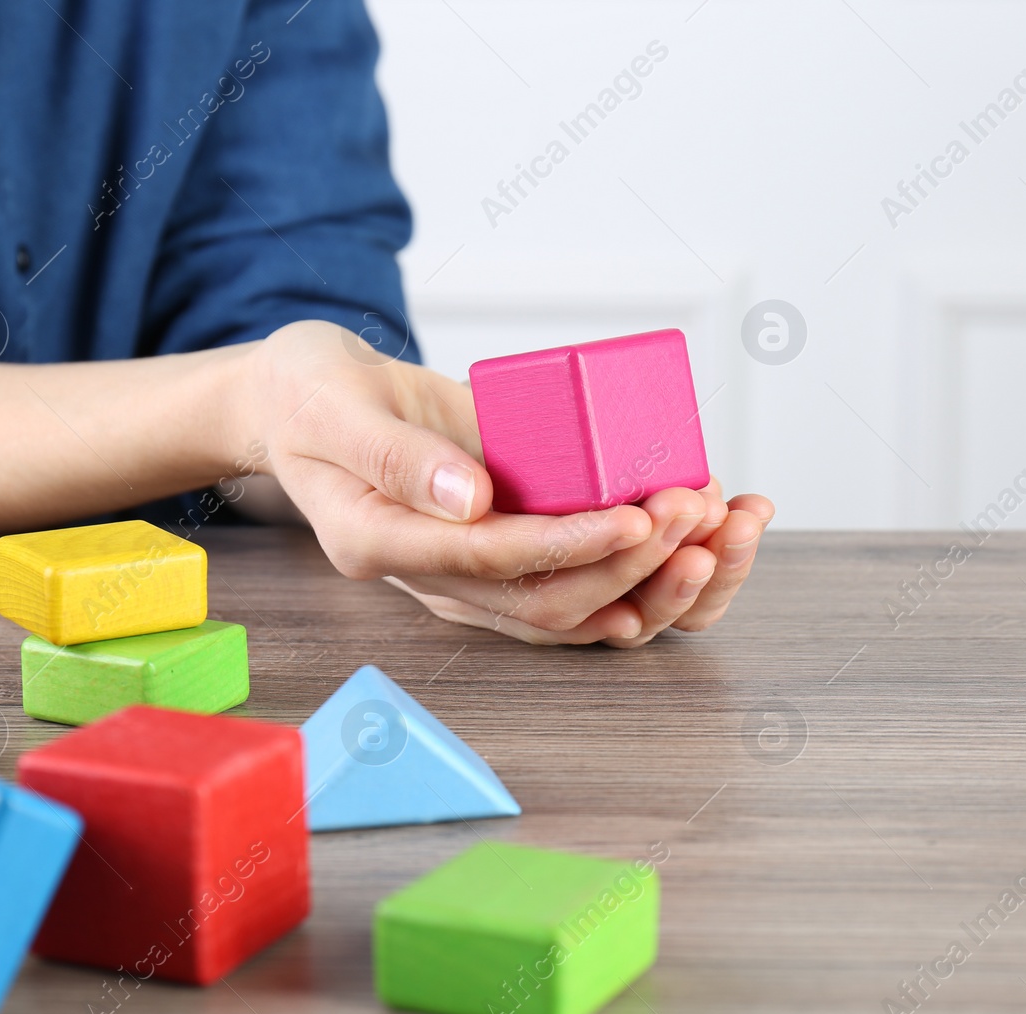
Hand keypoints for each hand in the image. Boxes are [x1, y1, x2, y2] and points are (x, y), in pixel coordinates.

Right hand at [233, 321, 770, 645]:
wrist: (306, 404)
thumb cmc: (310, 396)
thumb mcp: (333, 407)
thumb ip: (395, 455)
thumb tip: (472, 499)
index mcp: (384, 544)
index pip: (490, 561)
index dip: (568, 545)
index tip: (636, 514)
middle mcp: (437, 571)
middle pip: (548, 599)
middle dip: (632, 562)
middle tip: (692, 510)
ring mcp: (477, 564)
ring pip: (577, 603)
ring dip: (656, 577)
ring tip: (719, 525)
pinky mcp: (509, 539)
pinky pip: (583, 572)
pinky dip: (648, 561)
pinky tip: (703, 527)